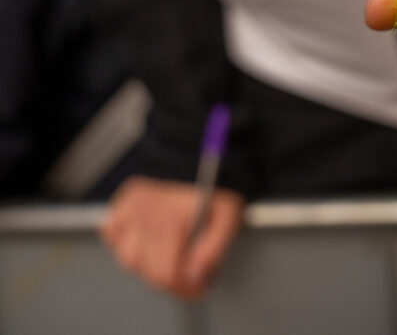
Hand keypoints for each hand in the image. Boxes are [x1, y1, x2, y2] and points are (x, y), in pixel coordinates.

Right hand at [100, 176, 244, 299]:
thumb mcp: (228, 218)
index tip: (195, 288)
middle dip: (171, 278)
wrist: (192, 162)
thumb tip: (195, 276)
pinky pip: (114, 241)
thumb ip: (213, 250)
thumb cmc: (211, 192)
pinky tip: (150, 238)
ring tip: (170, 251)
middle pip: (148, 272)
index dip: (184, 288)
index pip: (166, 275)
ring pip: (129, 261)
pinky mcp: (117, 209)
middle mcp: (143, 215)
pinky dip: (129, 245)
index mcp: (170, 219)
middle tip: (188, 273)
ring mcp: (127, 212)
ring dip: (149, 263)